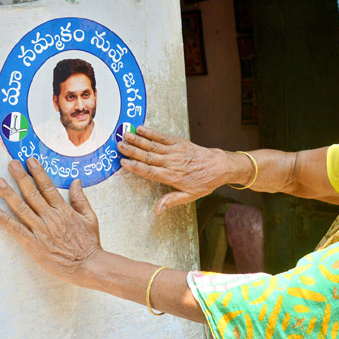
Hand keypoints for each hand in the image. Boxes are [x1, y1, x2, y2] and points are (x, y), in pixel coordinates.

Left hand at [0, 159, 103, 284]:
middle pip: (32, 194)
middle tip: (11, 164)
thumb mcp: (90, 218)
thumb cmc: (90, 243)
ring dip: (9, 195)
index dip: (38, 173)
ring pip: (22, 209)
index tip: (30, 161)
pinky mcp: (34, 245)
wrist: (89, 265)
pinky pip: (17, 230)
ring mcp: (41, 231)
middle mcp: (51, 218)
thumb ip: (81, 199)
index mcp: (64, 210)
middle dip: (20, 177)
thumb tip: (76, 182)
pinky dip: (5, 221)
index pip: (48, 187)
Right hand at [118, 126, 238, 214]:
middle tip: (118, 146)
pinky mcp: (179, 143)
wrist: (220, 166)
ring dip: (138, 140)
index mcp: (172, 177)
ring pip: (153, 145)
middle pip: (148, 157)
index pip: (149, 172)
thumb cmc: (205, 182)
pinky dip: (151, 133)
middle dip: (132, 151)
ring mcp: (175, 151)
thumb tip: (158, 210)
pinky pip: (163, 137)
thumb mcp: (191, 196)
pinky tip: (141, 129)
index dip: (136, 167)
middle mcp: (172, 163)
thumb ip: (172, 200)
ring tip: (124, 135)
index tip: (123, 163)